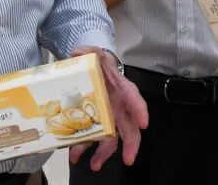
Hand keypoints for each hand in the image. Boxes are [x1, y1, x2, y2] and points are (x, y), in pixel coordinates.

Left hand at [68, 47, 148, 171]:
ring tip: (94, 165)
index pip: (134, 99)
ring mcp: (109, 118)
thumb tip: (79, 52)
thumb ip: (88, 51)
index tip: (143, 123)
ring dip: (103, 153)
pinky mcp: (96, 124)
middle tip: (128, 159)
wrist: (92, 71)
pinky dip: (83, 148)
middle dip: (130, 144)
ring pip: (111, 139)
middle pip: (130, 128)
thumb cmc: (99, 64)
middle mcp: (119, 107)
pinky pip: (93, 138)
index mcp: (122, 89)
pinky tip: (74, 155)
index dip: (140, 111)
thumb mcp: (94, 54)